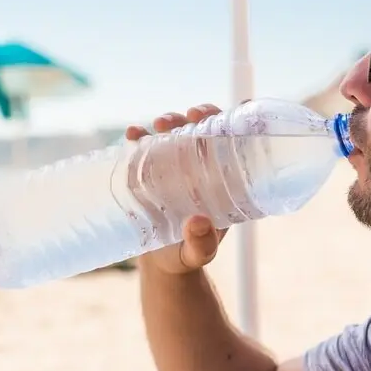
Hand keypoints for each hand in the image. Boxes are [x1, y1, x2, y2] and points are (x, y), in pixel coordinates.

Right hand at [126, 104, 228, 274]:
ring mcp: (174, 165)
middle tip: (191, 116)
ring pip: (177, 131)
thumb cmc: (186, 255)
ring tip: (160, 125)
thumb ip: (201, 244)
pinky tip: (132, 134)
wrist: (160, 262)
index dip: (237, 121)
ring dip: (170, 120)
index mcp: (224, 180)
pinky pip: (145, 145)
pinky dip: (139, 135)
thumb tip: (197, 222)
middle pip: (206, 128)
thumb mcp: (197, 253)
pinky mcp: (149, 169)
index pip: (235, 142)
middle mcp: (201, 166)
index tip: (237, 108)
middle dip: (201, 113)